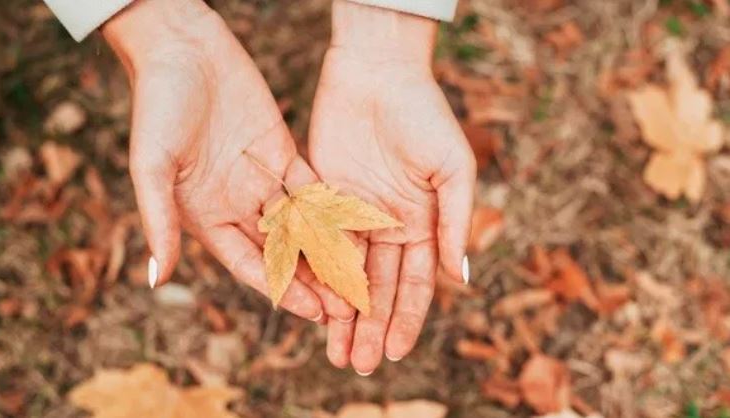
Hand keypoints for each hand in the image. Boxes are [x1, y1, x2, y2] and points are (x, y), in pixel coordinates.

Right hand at [102, 0, 353, 321]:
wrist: (183, 48)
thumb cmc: (157, 104)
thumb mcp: (153, 165)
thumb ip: (160, 218)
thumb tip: (158, 276)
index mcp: (206, 215)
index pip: (250, 265)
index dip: (281, 290)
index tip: (312, 313)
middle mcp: (237, 204)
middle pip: (282, 253)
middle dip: (313, 280)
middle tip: (348, 306)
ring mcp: (262, 179)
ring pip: (303, 226)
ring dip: (328, 251)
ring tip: (359, 276)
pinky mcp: (283, 152)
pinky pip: (312, 188)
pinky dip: (334, 210)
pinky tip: (360, 228)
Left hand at [309, 0, 475, 373]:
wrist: (377, 71)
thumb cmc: (424, 115)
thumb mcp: (452, 169)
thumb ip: (454, 222)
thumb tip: (461, 277)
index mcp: (422, 223)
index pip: (415, 284)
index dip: (406, 320)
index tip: (394, 352)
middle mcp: (386, 226)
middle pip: (378, 288)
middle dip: (369, 327)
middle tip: (356, 363)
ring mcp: (351, 214)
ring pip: (345, 275)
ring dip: (340, 314)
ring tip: (332, 350)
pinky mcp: (320, 197)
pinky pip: (316, 243)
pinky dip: (313, 275)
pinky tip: (308, 304)